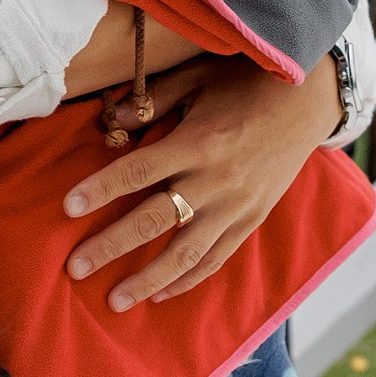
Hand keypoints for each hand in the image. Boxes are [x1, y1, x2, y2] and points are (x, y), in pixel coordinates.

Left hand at [64, 55, 340, 310]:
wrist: (308, 101)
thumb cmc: (246, 82)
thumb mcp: (198, 76)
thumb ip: (154, 99)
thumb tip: (113, 122)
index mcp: (199, 142)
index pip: (140, 171)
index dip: (101, 189)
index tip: (67, 207)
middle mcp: (217, 180)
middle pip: (155, 219)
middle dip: (112, 246)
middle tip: (74, 268)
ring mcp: (237, 206)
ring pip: (187, 253)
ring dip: (148, 279)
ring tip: (114, 300)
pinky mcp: (252, 220)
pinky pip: (217, 258)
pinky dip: (188, 280)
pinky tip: (160, 294)